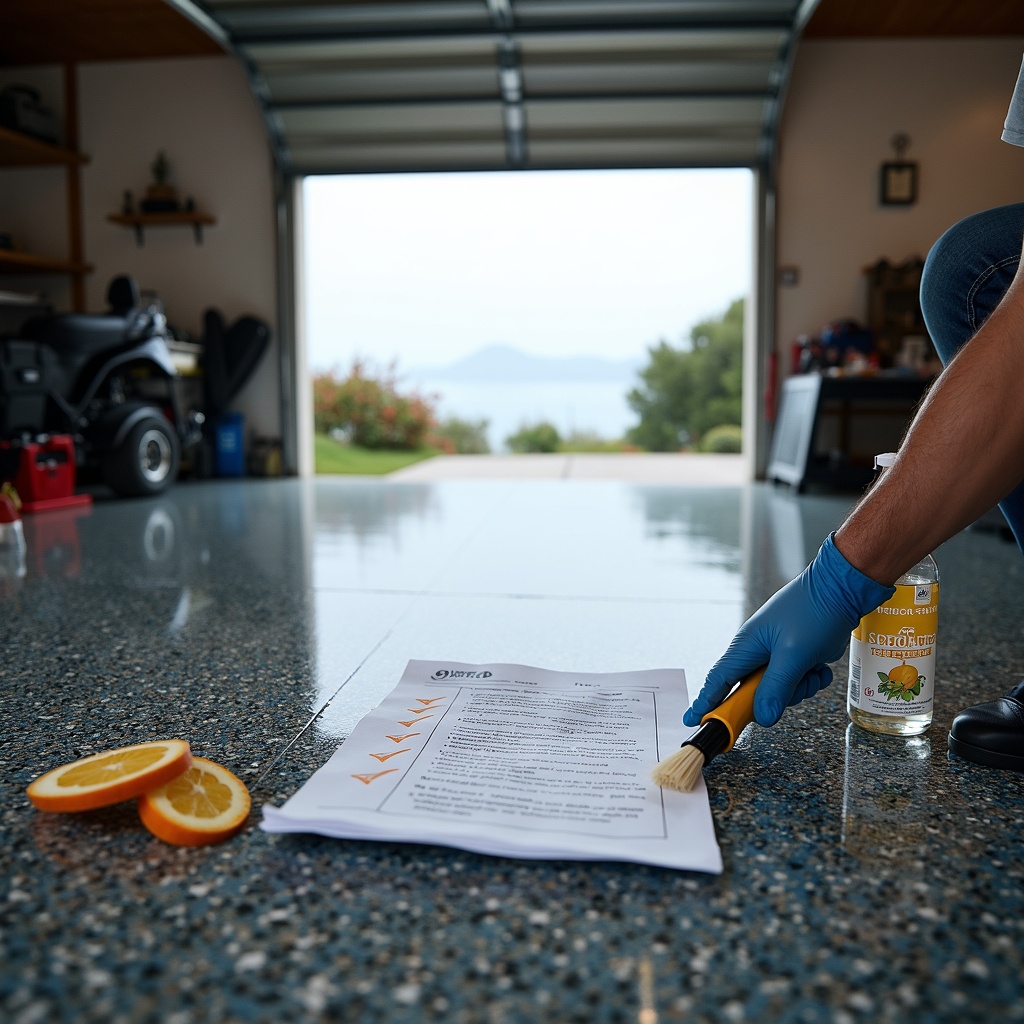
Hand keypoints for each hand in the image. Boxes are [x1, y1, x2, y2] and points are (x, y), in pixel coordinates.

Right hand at [684, 534, 894, 726]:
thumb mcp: (793, 654)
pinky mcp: (795, 657)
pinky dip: (811, 680)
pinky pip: (796, 682)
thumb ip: (776, 687)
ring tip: (813, 670)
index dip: (705, 702)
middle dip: (775, 697)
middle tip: (794, 687)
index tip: (695, 721)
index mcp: (746, 647)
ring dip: (799, 688)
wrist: (842, 589)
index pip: (718, 680)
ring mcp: (776, 655)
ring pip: (778, 691)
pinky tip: (821, 667)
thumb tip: (763, 718)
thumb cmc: (813, 611)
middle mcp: (757, 652)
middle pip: (752, 693)